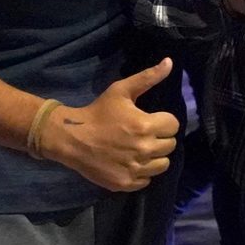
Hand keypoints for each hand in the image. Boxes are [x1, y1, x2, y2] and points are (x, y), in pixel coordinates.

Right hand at [40, 58, 180, 192]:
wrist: (71, 138)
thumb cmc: (98, 112)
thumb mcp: (121, 91)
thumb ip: (148, 77)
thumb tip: (170, 62)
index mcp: (146, 126)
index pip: (173, 125)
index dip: (163, 122)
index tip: (151, 121)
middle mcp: (144, 149)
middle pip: (170, 145)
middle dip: (160, 139)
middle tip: (143, 135)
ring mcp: (135, 168)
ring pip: (162, 165)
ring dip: (154, 157)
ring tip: (139, 150)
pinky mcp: (125, 183)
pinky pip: (147, 180)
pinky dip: (141, 173)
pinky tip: (130, 163)